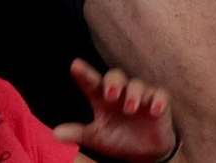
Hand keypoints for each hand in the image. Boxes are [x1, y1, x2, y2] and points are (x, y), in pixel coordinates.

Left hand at [52, 59, 176, 162]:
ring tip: (130, 108)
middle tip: (110, 94)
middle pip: (116, 77)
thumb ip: (78, 133)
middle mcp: (121, 94)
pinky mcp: (159, 102)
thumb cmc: (118, 138)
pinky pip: (160, 95)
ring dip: (134, 94)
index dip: (84, 74)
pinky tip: (153, 110)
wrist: (144, 151)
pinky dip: (158, 101)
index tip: (74, 65)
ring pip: (138, 84)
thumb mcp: (96, 137)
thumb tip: (55, 133)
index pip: (92, 84)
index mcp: (103, 100)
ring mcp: (141, 96)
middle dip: (113, 82)